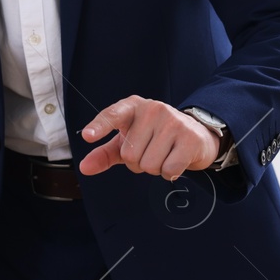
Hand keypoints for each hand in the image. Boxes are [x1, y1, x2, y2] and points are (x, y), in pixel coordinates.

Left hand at [79, 96, 219, 179]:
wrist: (195, 135)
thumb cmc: (154, 138)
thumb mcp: (127, 143)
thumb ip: (104, 154)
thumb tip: (84, 167)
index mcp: (133, 106)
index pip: (112, 115)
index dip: (99, 126)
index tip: (87, 135)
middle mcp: (152, 109)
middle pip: (130, 155)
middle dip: (138, 163)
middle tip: (151, 151)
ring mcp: (173, 121)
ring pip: (149, 165)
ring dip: (155, 168)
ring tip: (164, 154)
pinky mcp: (190, 137)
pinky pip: (168, 169)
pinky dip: (170, 173)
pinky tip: (175, 159)